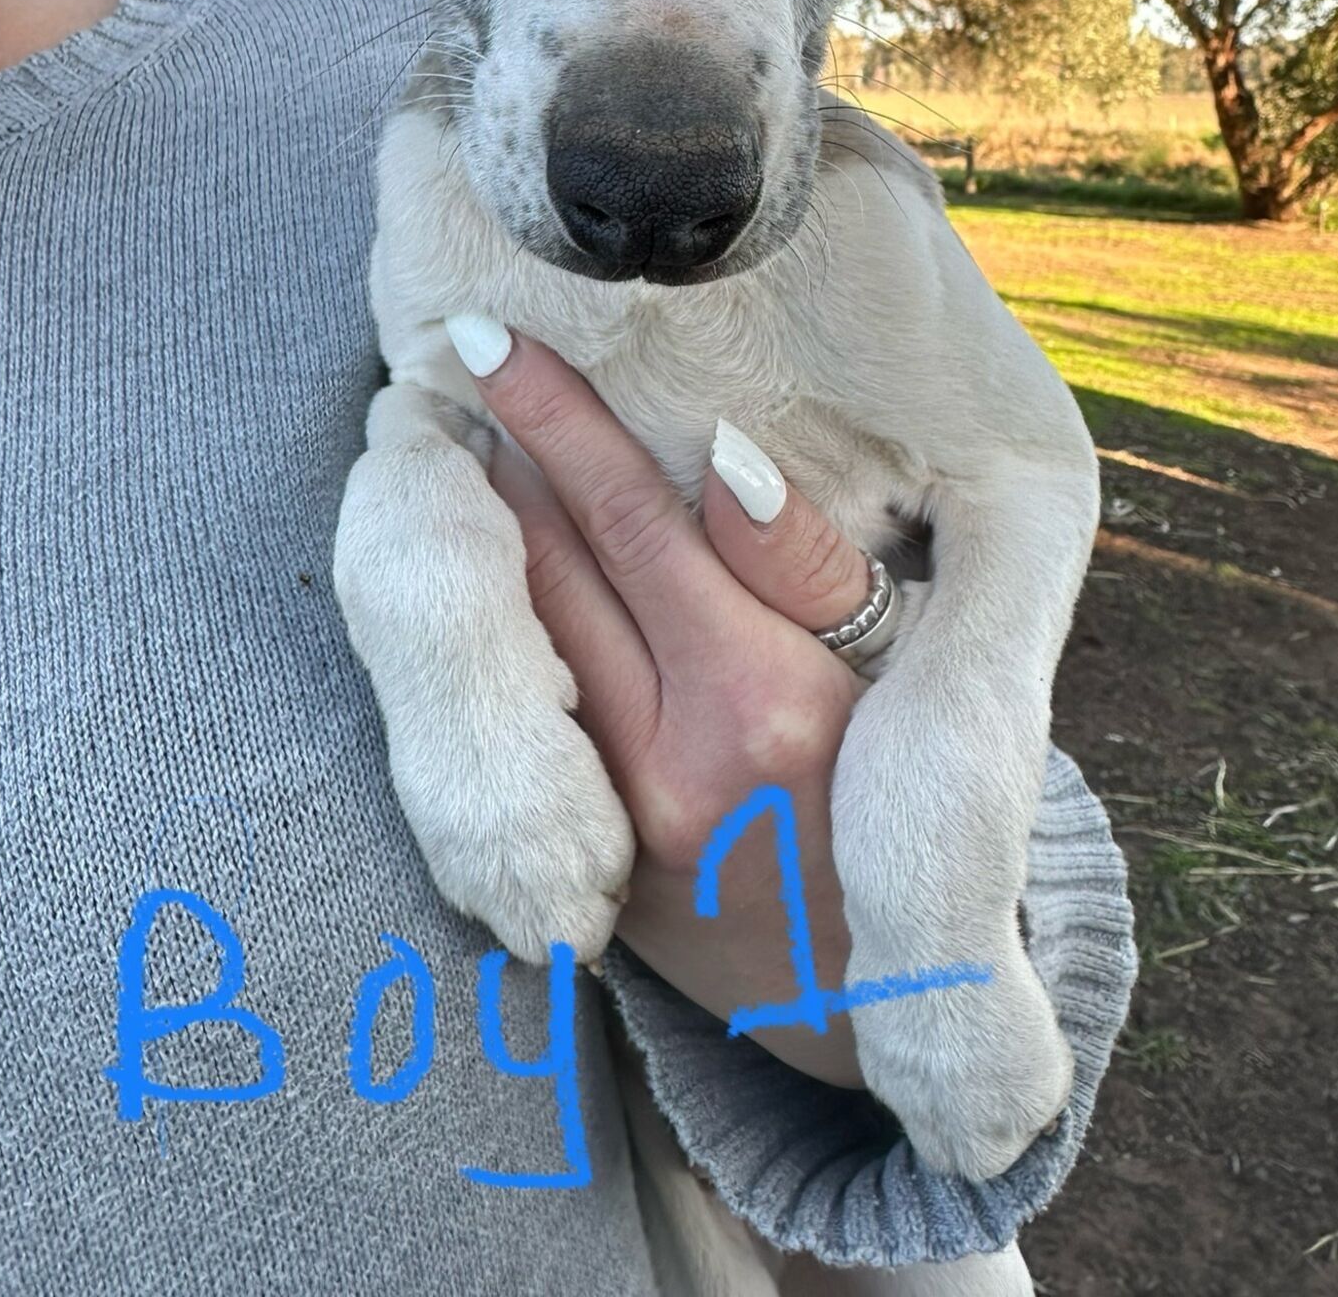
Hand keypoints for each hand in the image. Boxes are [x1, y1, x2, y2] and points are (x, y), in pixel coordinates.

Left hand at [457, 324, 881, 1087]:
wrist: (882, 996)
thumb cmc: (905, 797)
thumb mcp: (897, 673)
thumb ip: (807, 568)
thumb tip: (724, 455)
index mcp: (764, 701)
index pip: (632, 523)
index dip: (555, 421)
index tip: (489, 342)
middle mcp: (669, 766)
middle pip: (548, 576)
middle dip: (488, 463)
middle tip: (434, 370)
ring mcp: (609, 829)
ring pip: (513, 645)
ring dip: (472, 540)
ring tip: (433, 447)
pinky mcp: (576, 873)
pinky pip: (512, 727)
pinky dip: (488, 636)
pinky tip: (471, 571)